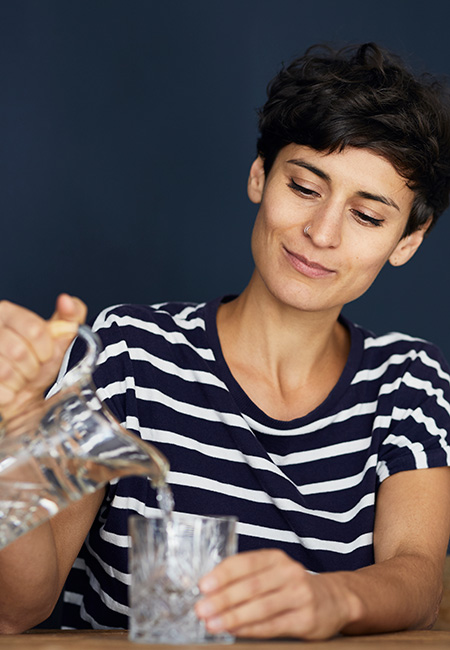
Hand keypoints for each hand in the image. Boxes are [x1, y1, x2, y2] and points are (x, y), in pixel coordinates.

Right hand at [0, 294, 86, 419]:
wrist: (24, 391)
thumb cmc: (39, 363)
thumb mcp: (58, 338)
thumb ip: (70, 318)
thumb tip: (68, 302)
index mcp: (7, 312)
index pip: (35, 329)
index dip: (46, 348)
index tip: (46, 353)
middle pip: (19, 351)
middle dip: (33, 366)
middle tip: (32, 366)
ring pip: (6, 371)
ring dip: (21, 380)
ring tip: (21, 375)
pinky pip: (1, 390)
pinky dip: (11, 393)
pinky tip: (11, 386)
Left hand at [195, 549, 356, 639]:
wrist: (334, 599)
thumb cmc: (291, 586)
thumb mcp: (273, 572)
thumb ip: (246, 577)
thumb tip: (209, 591)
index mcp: (276, 558)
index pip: (245, 562)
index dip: (222, 574)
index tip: (203, 586)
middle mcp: (289, 573)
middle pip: (251, 586)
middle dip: (222, 599)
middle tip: (201, 609)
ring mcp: (299, 595)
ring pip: (261, 607)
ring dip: (233, 616)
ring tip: (212, 624)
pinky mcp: (306, 619)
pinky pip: (273, 625)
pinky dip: (250, 629)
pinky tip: (234, 631)